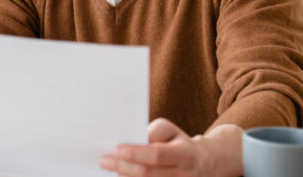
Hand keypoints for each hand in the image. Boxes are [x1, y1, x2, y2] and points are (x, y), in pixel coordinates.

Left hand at [99, 118, 242, 176]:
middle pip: (148, 174)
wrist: (199, 163)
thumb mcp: (169, 129)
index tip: (115, 149)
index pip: (157, 155)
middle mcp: (185, 175)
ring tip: (109, 170)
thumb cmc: (176, 142)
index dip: (135, 153)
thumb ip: (152, 132)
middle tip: (103, 160)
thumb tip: (132, 141)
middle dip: (123, 167)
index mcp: (185, 154)